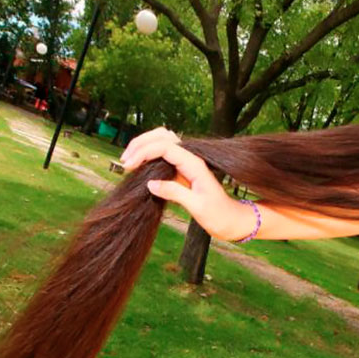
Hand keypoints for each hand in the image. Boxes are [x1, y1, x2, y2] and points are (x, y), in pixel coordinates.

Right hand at [119, 127, 251, 239]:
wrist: (232, 221)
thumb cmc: (219, 215)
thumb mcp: (198, 206)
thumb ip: (175, 193)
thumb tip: (150, 183)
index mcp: (194, 164)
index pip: (165, 146)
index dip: (144, 152)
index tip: (129, 166)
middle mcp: (189, 159)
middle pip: (162, 136)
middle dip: (141, 144)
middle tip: (125, 161)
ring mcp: (185, 165)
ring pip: (161, 143)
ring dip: (143, 147)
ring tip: (129, 163)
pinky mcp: (181, 173)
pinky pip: (162, 157)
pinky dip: (148, 158)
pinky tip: (138, 169)